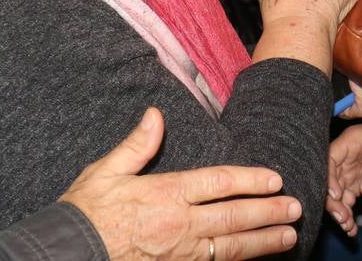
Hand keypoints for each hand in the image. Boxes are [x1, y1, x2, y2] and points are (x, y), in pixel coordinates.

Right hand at [62, 107, 301, 259]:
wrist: (64, 255)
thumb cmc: (84, 213)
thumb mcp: (104, 172)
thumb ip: (136, 145)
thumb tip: (156, 115)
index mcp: (165, 193)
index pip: (218, 183)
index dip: (250, 180)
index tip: (275, 179)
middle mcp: (178, 224)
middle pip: (233, 218)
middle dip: (268, 213)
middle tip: (296, 208)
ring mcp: (179, 253)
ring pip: (230, 248)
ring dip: (262, 241)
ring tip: (288, 236)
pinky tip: (253, 260)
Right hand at [326, 118, 361, 236]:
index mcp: (352, 140)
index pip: (331, 157)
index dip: (329, 176)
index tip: (336, 195)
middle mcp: (348, 155)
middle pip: (331, 178)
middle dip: (332, 200)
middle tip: (341, 217)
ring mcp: (352, 170)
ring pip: (337, 192)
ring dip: (340, 210)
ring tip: (347, 226)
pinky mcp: (360, 183)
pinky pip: (348, 200)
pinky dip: (348, 213)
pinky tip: (351, 227)